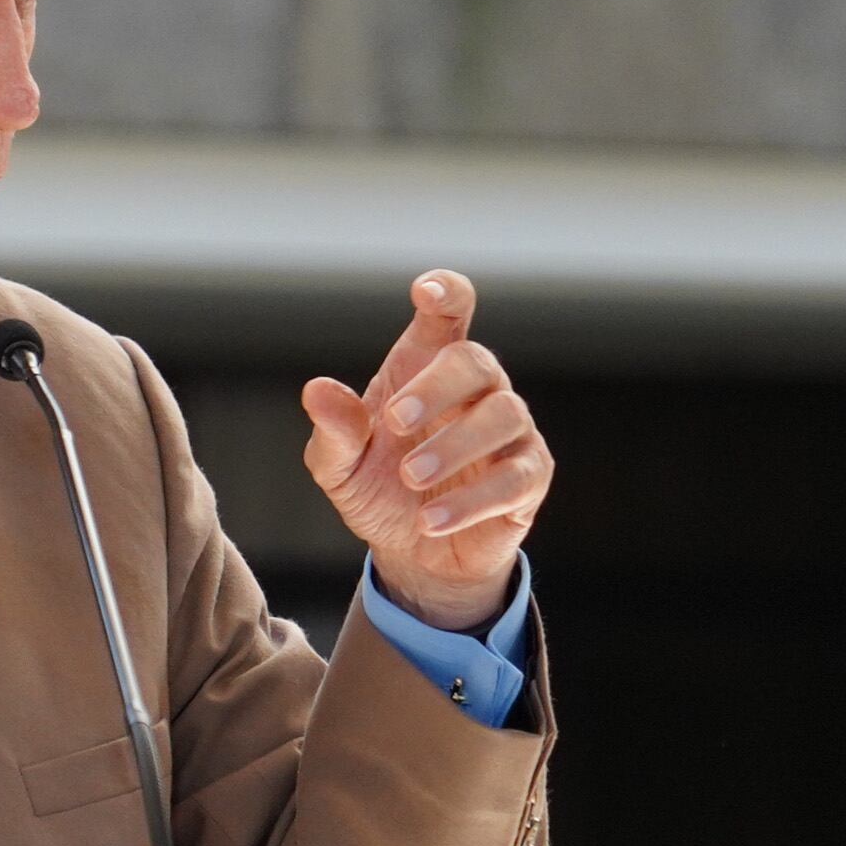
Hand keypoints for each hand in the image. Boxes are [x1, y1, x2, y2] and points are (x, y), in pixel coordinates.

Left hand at [300, 269, 551, 631]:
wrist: (412, 554)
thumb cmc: (379, 490)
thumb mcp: (340, 466)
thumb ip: (334, 429)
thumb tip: (316, 390)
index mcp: (426, 369)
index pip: (449, 314)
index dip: (446, 293)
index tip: (425, 291)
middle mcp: (476, 391)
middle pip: (476, 361)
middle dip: (436, 387)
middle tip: (394, 423)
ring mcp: (510, 432)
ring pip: (504, 416)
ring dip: (454, 446)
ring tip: (410, 478)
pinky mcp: (529, 478)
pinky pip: (515, 478)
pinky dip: (471, 500)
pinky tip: (431, 520)